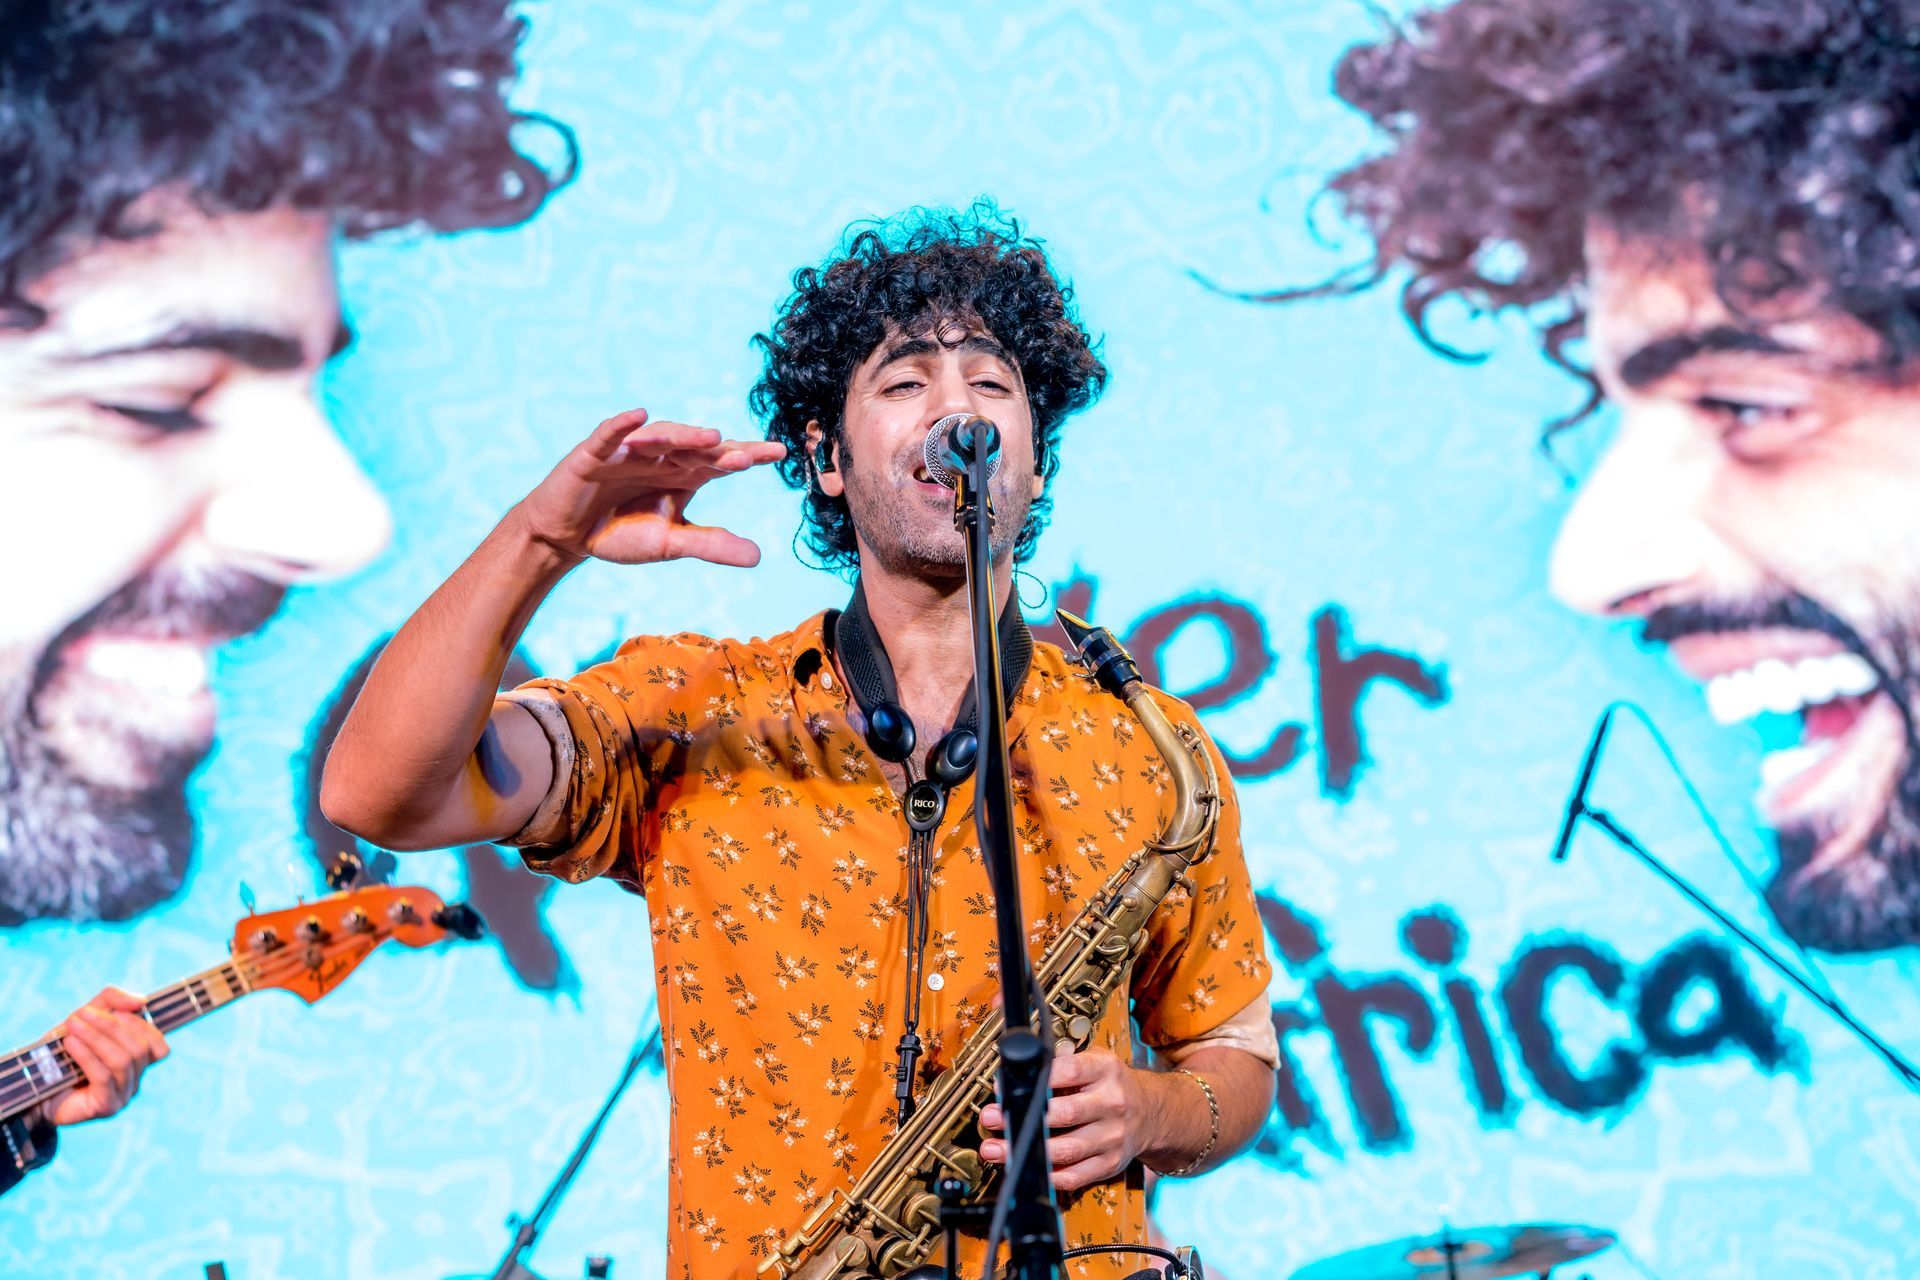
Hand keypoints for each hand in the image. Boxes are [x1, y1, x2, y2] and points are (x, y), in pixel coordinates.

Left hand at [45, 987, 168, 1127]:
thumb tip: (141, 1001)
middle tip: (81, 1014)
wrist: (34, 1088)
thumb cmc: (62, 1052)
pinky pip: (104, 1077)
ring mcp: (123, 1095)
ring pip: (123, 1061)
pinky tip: (70, 1043)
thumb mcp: (86, 1018)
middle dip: (111, 1026)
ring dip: (96, 1037)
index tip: (108, 1008)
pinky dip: (87, 1055)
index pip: (156, 1042)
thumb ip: (112, 1001)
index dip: (137, 1023)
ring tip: (72, 1025)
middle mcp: (135, 1079)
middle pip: (140, 1048)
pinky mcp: (106, 1107)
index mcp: (136, 1061)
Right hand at [514, 409, 787, 566]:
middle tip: (749, 455)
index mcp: (683, 474)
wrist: (567, 536)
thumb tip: (758, 556)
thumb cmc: (620, 533)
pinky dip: (623, 426)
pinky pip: (609, 435)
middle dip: (721, 449)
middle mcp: (660, 457)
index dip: (748, 455)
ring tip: (710, 437)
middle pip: (695, 447)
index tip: (779, 453)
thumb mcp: (670, 543)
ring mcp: (627, 452)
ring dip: (682, 435)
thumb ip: (710, 545)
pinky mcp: (593, 455)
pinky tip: (639, 416)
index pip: (721, 461)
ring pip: (658, 437)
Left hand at [979, 1045, 1144, 1192]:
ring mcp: (1113, 1137)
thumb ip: (1060, 1063)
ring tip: (995, 1148)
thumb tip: (1016, 1071)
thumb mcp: (1094, 1061)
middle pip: (1066, 1113)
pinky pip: (1075, 1176)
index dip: (1035, 1080)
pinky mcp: (1110, 1164)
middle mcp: (1112, 1103)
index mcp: (1106, 1071)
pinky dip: (1047, 1176)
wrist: (1151, 1113)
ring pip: (1067, 1149)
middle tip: (991, 1118)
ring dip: (1027, 1150)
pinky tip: (1026, 1168)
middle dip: (1024, 1118)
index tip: (1005, 1087)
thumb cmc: (1111, 1085)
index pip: (1070, 1071)